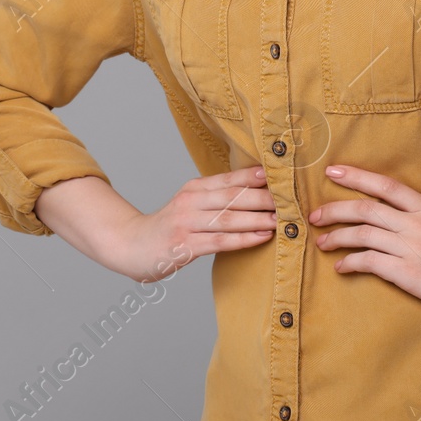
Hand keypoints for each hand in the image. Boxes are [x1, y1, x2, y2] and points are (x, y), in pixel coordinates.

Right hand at [112, 166, 276, 282]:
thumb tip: (254, 193)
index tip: (281, 174)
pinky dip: (244, 238)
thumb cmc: (168, 227)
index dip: (255, 177)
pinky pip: (220, 241)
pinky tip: (262, 236)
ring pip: (229, 218)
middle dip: (264, 198)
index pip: (229, 179)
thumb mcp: (188, 204)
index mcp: (193, 188)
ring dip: (259, 218)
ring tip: (283, 220)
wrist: (129, 245)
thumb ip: (215, 198)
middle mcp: (190, 202)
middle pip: (233, 197)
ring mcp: (186, 224)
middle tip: (291, 200)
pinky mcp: (184, 246)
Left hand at [309, 146, 420, 323]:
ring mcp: (411, 248)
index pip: (386, 186)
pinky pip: (370, 263)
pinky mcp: (409, 273)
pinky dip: (351, 263)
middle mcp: (416, 225)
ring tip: (322, 243)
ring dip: (337, 238)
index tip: (331, 172)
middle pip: (365, 209)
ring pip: (362, 235)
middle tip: (313, 215)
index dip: (356, 177)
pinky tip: (341, 267)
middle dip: (334, 210)